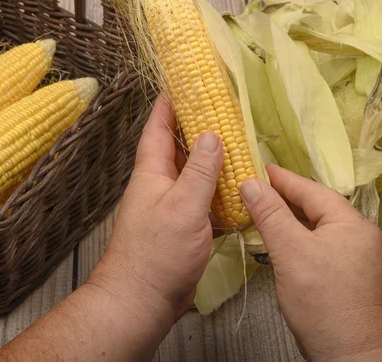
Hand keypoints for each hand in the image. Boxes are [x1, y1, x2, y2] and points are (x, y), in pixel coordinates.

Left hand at [87, 94, 222, 349]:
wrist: (142, 300)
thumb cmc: (157, 252)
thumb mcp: (182, 206)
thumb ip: (200, 171)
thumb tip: (213, 134)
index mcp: (153, 171)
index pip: (159, 127)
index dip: (169, 103)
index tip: (183, 80)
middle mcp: (160, 183)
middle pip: (180, 146)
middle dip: (199, 125)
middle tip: (224, 107)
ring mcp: (172, 205)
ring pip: (194, 173)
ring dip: (213, 158)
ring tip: (239, 141)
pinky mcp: (184, 226)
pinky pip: (204, 198)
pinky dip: (220, 189)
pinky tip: (239, 185)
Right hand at [240, 165, 381, 360]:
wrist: (350, 353)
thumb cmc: (321, 299)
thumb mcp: (291, 252)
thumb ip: (271, 214)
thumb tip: (250, 182)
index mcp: (352, 223)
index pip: (313, 191)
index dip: (284, 179)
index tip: (261, 168)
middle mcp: (361, 235)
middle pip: (318, 208)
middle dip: (288, 198)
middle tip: (259, 188)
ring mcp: (359, 257)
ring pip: (320, 228)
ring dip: (293, 219)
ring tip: (266, 211)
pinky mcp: (352, 276)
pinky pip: (323, 245)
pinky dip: (302, 238)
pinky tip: (285, 242)